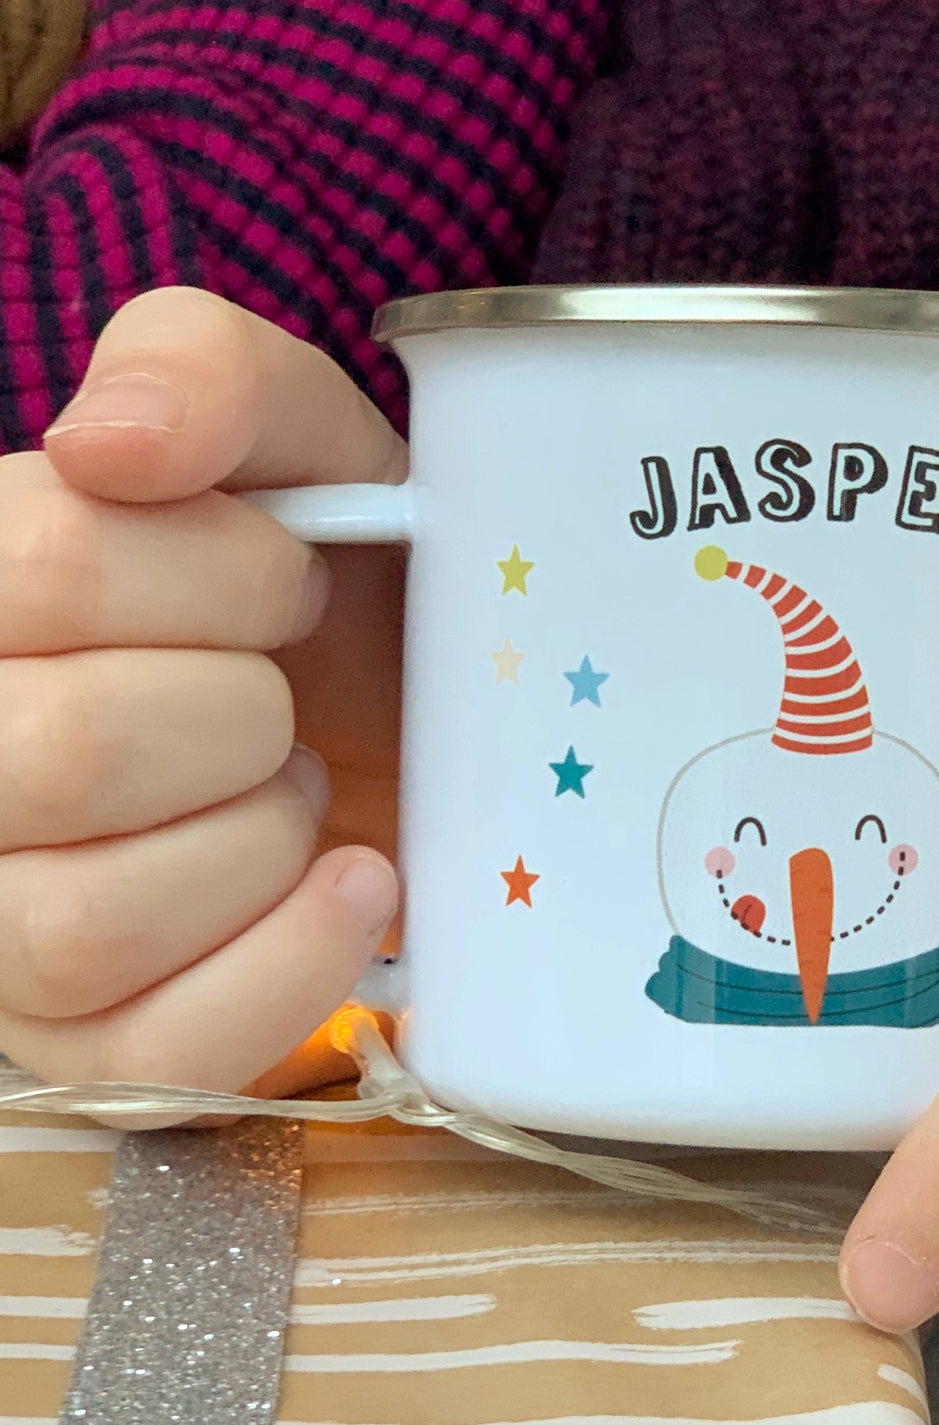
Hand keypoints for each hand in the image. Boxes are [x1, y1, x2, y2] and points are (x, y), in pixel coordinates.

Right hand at [0, 287, 404, 1097]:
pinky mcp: (86, 1049)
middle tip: (287, 696)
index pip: (50, 566)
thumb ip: (206, 373)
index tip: (288, 584)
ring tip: (295, 790)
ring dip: (260, 836)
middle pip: (72, 752)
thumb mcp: (300, 436)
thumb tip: (110, 446)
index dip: (227, 572)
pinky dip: (290, 966)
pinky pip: (160, 1051)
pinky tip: (354, 881)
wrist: (402, 711)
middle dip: (247, 711)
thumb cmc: (335, 577)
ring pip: (90, 917)